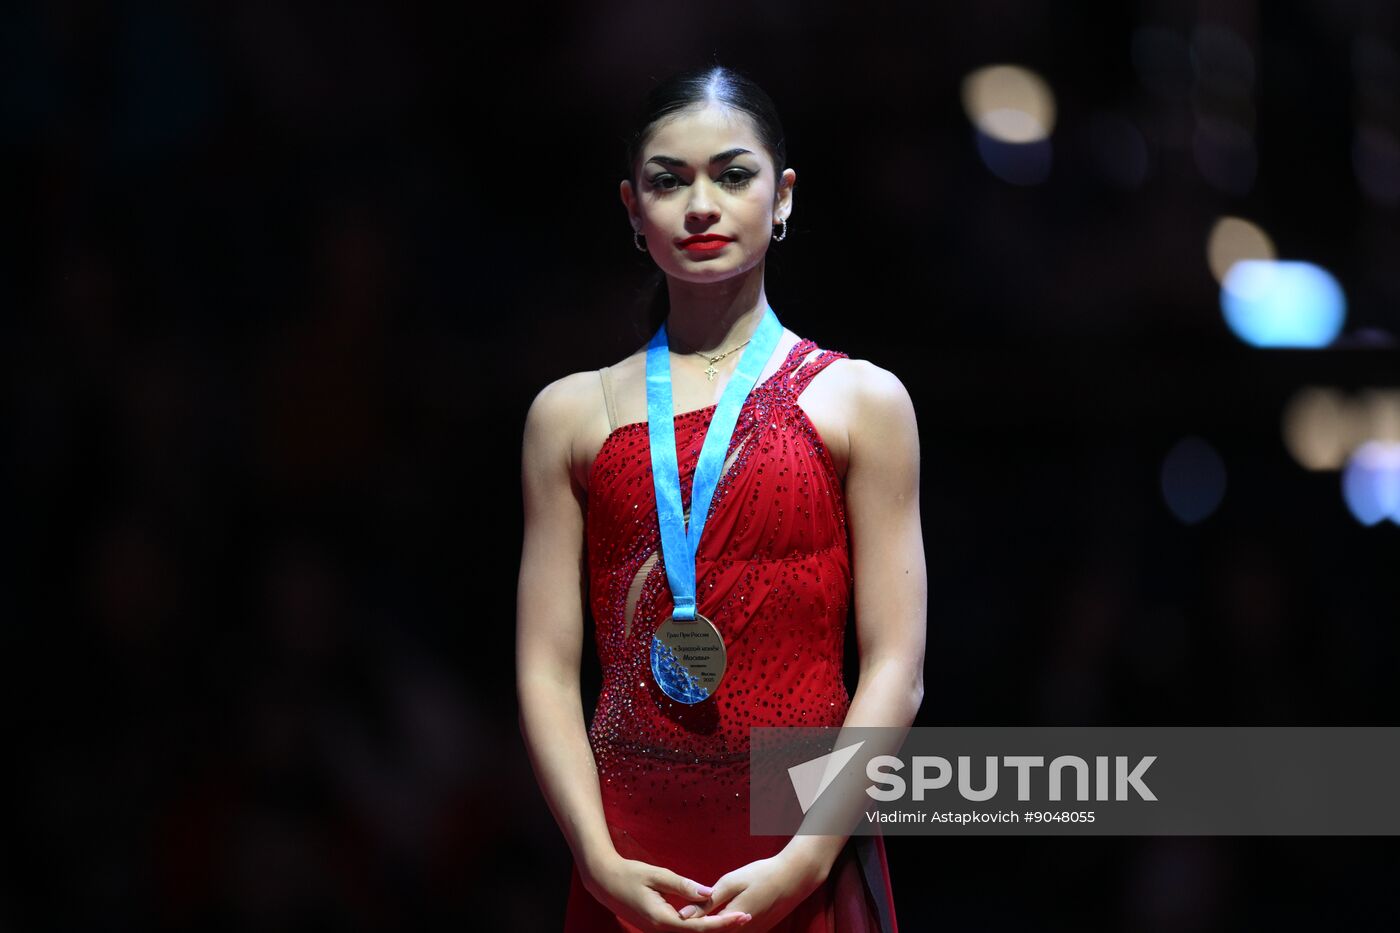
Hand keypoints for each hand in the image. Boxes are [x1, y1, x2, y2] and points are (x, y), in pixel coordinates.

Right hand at [581, 852, 752, 930]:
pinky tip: (712, 918)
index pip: (699, 927)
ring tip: (735, 918)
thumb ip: (683, 886)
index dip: (723, 923)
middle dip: (723, 928)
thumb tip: (708, 893)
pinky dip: (699, 927)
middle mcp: (660, 931)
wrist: (603, 882)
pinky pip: (682, 931)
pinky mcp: (656, 927)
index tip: (742, 916)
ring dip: (712, 929)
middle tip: (747, 917)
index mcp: (662, 920)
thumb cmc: (629, 874)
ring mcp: (657, 931)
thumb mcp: (657, 875)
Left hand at [678, 850, 827, 931]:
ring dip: (714, 929)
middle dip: (701, 929)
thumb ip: (707, 901)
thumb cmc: (762, 874)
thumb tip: (683, 915)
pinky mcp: (759, 931)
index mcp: (731, 921)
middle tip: (684, 919)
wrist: (794, 877)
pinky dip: (727, 928)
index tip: (674, 921)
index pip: (703, 931)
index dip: (689, 928)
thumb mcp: (732, 882)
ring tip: (698, 921)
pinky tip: (720, 919)